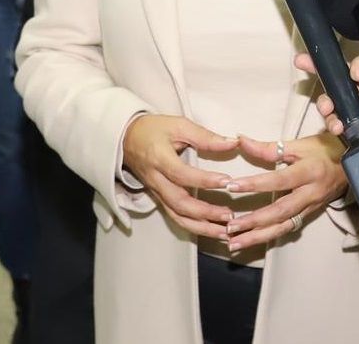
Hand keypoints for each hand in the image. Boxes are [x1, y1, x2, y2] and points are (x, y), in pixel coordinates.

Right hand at [122, 114, 240, 240]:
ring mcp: (157, 192)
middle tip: (229, 215)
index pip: (182, 174)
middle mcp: (156, 180)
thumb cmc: (154, 129)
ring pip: (177, 216)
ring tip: (224, 232)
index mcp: (160, 159)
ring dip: (201, 227)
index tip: (227, 182)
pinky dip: (194, 227)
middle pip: (179, 203)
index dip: (204, 180)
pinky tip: (211, 230)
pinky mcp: (159, 199)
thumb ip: (205, 137)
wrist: (125, 138)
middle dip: (205, 212)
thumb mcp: (179, 125)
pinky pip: (175, 217)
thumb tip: (233, 143)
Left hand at [221, 132, 346, 251]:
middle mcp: (310, 194)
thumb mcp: (299, 145)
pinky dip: (268, 236)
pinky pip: (287, 229)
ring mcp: (310, 208)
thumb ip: (269, 147)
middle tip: (231, 226)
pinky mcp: (308, 215)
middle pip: (281, 212)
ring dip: (258, 236)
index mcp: (309, 172)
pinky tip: (250, 241)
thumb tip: (240, 141)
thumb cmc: (324, 150)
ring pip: (283, 227)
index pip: (279, 180)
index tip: (232, 186)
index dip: (255, 184)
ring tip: (235, 243)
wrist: (351, 165)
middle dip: (254, 221)